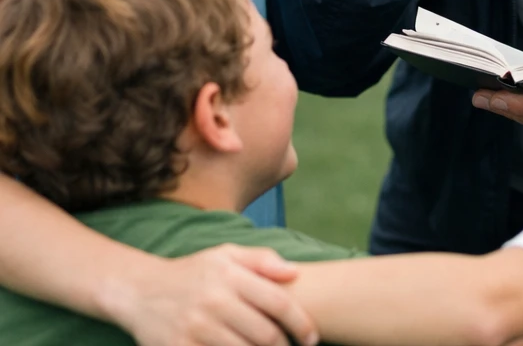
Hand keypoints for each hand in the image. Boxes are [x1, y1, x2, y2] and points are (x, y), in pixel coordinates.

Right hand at [105, 245, 318, 345]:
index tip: (312, 337)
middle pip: (264, 334)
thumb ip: (262, 260)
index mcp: (230, 275)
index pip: (278, 302)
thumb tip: (294, 272)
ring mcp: (196, 328)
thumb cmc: (193, 271)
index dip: (301, 323)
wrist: (142, 290)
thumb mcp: (226, 254)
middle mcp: (215, 301)